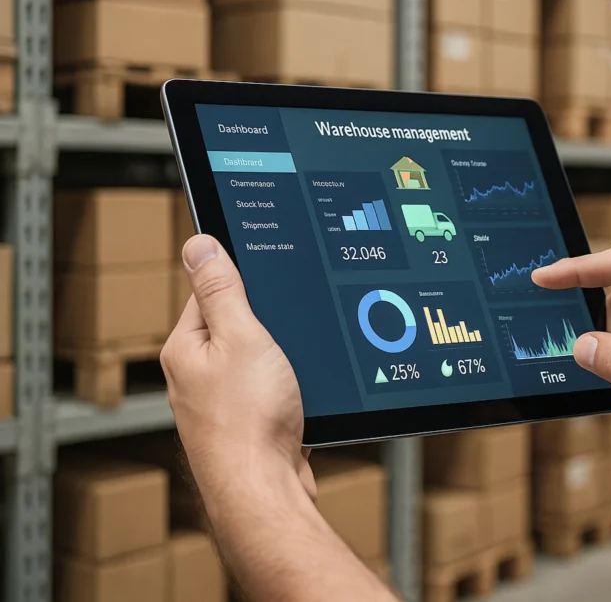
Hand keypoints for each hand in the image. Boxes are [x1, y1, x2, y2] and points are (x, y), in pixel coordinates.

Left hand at [160, 235, 315, 501]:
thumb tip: (199, 243)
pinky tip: (302, 394)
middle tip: (290, 327)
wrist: (266, 489)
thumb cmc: (249, 420)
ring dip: (283, 358)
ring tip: (295, 368)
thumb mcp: (241, 336)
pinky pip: (273, 390)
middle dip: (270, 323)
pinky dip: (290, 387)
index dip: (244, 281)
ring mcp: (223, 403)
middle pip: (238, 326)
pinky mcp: (250, 425)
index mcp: (185, 348)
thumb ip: (222, 289)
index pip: (210, 292)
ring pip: (260, 360)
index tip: (270, 277)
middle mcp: (197, 375)